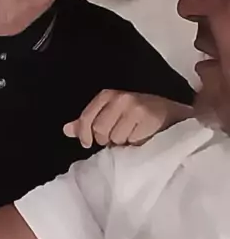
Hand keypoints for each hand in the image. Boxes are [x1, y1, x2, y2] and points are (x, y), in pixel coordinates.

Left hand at [64, 90, 192, 148]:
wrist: (173, 116)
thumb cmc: (138, 116)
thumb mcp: (110, 115)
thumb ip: (88, 122)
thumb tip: (66, 130)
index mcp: (107, 95)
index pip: (86, 118)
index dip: (84, 134)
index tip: (87, 143)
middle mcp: (120, 98)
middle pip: (99, 130)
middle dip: (107, 139)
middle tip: (118, 136)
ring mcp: (135, 107)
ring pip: (115, 138)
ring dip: (122, 142)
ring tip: (131, 135)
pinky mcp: (148, 118)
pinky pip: (131, 141)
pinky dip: (135, 143)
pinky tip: (142, 136)